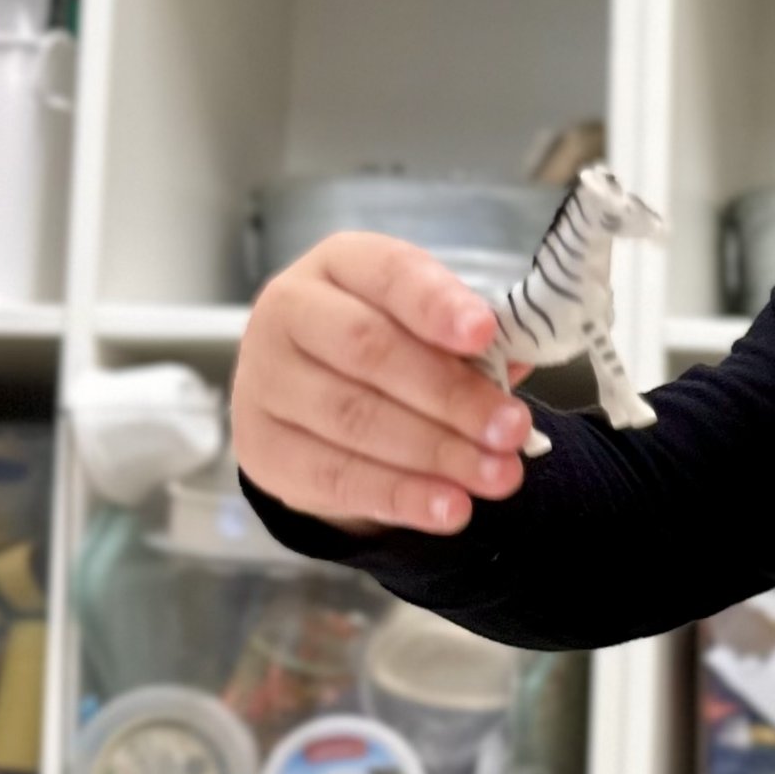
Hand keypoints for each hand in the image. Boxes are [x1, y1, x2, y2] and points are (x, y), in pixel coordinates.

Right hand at [231, 233, 533, 535]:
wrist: (311, 409)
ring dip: (436, 452)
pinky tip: (450, 508)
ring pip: (354, 417)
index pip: (389, 274)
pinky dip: (401, 495)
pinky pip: (336, 475)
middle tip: (512, 429)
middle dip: (451, 394)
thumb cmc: (388, 354)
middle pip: (370, 350)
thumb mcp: (428, 331)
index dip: (437, 304)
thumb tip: (513, 362)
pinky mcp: (262, 447)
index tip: (485, 333)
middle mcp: (288, 311)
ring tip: (498, 475)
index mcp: (340, 265)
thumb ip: (468, 342)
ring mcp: (264, 379)